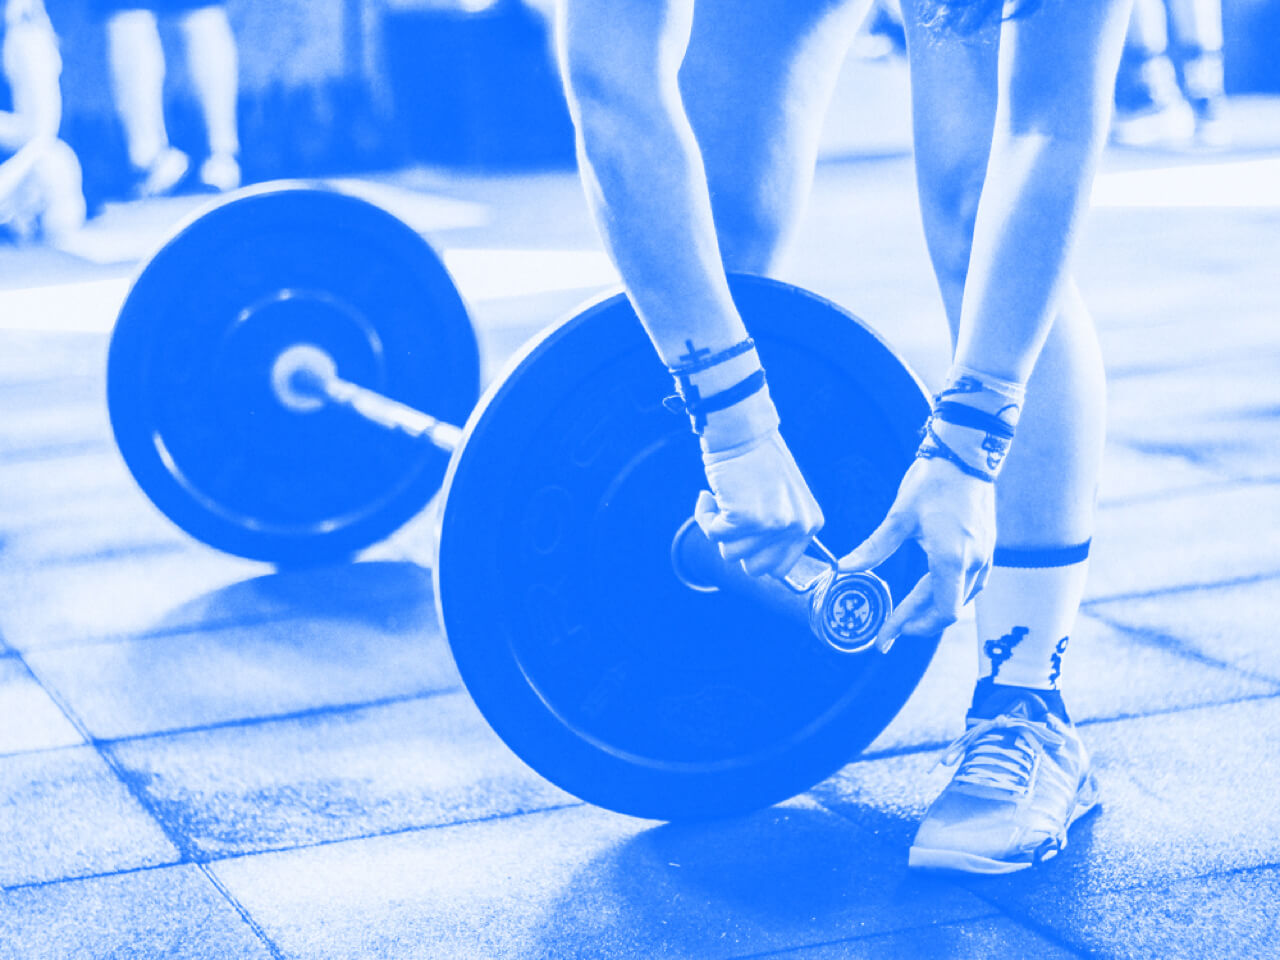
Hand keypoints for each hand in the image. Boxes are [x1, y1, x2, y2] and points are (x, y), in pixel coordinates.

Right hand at [694, 430, 823, 578]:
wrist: (742, 431)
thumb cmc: (758, 461)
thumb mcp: (783, 499)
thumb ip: (779, 531)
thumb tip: (756, 565)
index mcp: (811, 524)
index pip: (780, 569)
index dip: (755, 555)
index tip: (746, 533)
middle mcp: (797, 527)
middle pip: (755, 569)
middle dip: (737, 547)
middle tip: (734, 518)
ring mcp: (773, 524)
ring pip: (730, 554)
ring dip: (720, 529)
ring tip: (726, 500)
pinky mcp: (746, 518)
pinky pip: (712, 534)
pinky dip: (705, 516)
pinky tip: (711, 495)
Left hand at [838, 456, 995, 652]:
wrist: (969, 454)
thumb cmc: (934, 481)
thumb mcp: (899, 517)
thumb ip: (874, 547)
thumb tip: (843, 569)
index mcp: (952, 558)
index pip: (937, 611)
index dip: (909, 627)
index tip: (884, 637)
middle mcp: (974, 563)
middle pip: (948, 611)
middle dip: (917, 623)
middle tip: (890, 630)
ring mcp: (986, 556)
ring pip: (962, 600)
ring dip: (934, 610)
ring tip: (907, 614)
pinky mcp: (989, 549)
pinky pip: (972, 585)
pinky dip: (950, 595)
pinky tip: (932, 591)